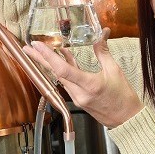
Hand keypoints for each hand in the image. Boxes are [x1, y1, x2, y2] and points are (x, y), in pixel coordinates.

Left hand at [22, 29, 143, 128]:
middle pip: (55, 74)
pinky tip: (60, 58)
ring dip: (48, 64)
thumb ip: (104, 52)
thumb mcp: (115, 71)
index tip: (37, 46)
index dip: (48, 57)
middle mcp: (80, 94)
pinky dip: (62, 70)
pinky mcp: (78, 100)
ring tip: (38, 51)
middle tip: (27, 48)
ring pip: (59, 78)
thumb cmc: (124, 98)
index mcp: (90, 85)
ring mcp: (77, 98)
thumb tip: (103, 33)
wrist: (127, 119)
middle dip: (40, 60)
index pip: (63, 70)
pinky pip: (66, 82)